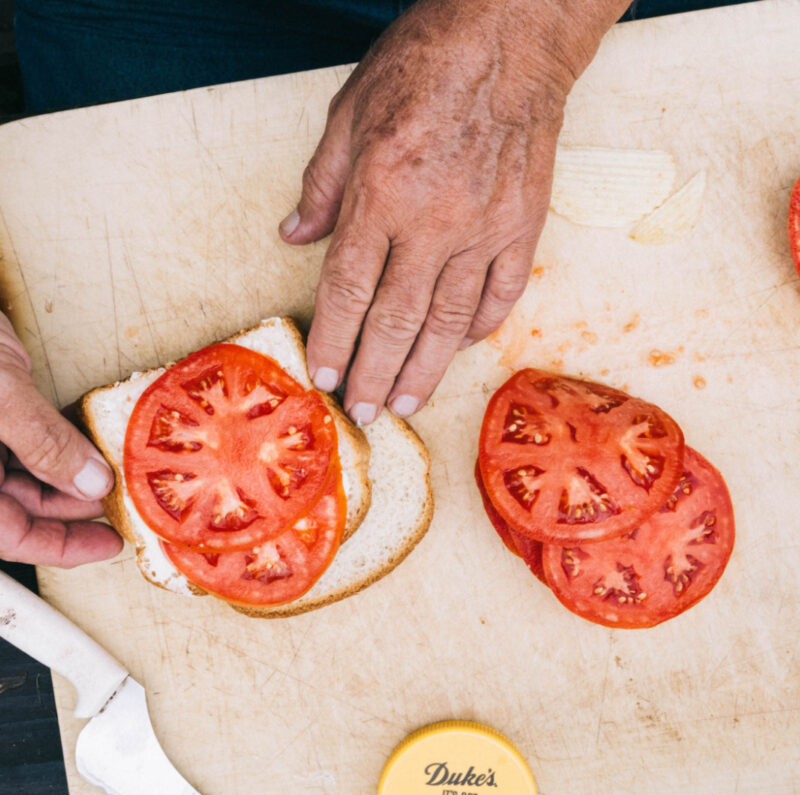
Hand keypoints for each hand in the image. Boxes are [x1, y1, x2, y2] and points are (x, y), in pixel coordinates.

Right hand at [0, 311, 121, 565]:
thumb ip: (42, 442)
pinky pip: (24, 445)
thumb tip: (89, 482)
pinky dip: (56, 449)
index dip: (61, 547)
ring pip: (24, 481)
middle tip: (122, 506)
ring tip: (112, 476)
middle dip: (73, 511)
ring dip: (68, 480)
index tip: (109, 543)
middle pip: (19, 511)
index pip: (9, 535)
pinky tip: (86, 447)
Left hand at [280, 0, 626, 422]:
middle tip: (363, 412)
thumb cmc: (426, 65)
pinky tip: (455, 350)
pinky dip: (477, 329)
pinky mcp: (521, 228)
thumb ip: (322, 185)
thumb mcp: (350, 113)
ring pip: (448, 322)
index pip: (348, 288)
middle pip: (395, 320)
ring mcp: (483, 230)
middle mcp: (433, 222)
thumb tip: (295, 237)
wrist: (510, 38)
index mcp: (381, 193)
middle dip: (374, 374)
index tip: (324, 375)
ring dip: (423, 370)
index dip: (333, 340)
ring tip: (406, 404)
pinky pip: (499, 296)